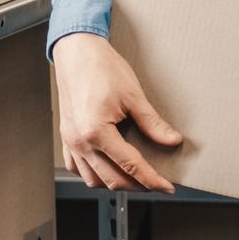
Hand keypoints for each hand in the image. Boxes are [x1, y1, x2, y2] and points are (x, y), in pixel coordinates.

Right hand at [52, 32, 183, 192]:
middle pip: (112, 180)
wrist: (77, 51)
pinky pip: (77, 168)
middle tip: (156, 183)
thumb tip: (172, 140)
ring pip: (92, 179)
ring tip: (135, 178)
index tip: (167, 187)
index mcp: (96, 132)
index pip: (130, 166)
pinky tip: (108, 168)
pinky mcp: (66, 137)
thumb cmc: (101, 68)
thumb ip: (152, 123)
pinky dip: (94, 174)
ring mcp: (70, 141)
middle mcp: (80, 142)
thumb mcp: (133, 95)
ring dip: (114, 183)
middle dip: (137, 186)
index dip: (152, 180)